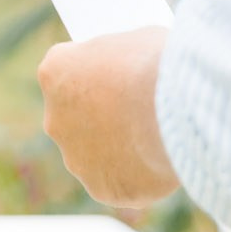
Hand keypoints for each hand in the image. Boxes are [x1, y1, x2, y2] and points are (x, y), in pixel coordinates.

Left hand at [37, 26, 181, 208]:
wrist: (175, 107)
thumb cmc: (157, 63)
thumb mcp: (135, 43)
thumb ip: (120, 62)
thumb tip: (130, 75)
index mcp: (56, 71)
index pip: (67, 70)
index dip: (96, 72)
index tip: (117, 76)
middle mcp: (55, 117)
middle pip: (76, 117)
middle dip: (102, 117)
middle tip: (138, 113)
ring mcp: (75, 158)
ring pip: (94, 155)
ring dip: (117, 150)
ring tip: (155, 139)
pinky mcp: (101, 188)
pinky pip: (119, 182)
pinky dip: (137, 176)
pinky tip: (160, 162)